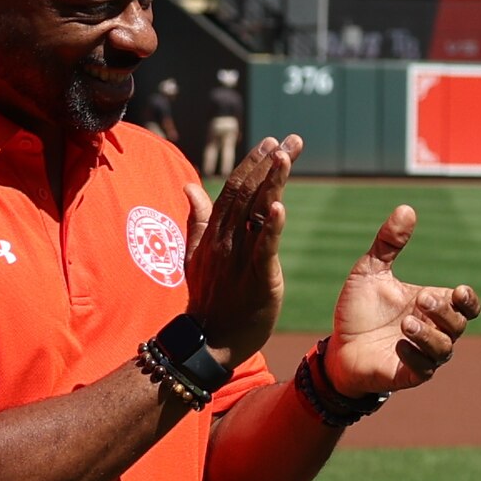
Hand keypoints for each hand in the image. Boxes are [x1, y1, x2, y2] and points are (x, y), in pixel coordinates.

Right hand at [184, 136, 298, 362]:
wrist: (209, 341)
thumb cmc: (208, 299)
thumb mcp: (197, 255)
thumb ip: (198, 219)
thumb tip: (190, 186)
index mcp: (215, 233)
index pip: (234, 188)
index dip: (253, 163)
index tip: (272, 141)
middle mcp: (226, 240)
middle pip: (248, 193)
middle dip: (269, 163)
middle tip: (290, 139)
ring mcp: (240, 258)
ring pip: (256, 212)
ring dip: (272, 182)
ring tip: (286, 156)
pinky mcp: (257, 278)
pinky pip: (264, 248)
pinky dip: (271, 226)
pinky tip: (280, 206)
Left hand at [319, 201, 480, 395]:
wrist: (337, 347)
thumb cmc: (359, 310)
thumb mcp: (370, 271)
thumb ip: (389, 242)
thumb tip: (406, 208)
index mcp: (433, 306)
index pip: (467, 306)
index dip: (470, 300)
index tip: (460, 291)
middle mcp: (435, 331)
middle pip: (459, 324)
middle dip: (444, 312)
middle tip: (421, 300)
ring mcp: (424, 355)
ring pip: (444, 348)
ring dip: (430, 335)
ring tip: (406, 323)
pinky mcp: (409, 375)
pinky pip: (424, 370)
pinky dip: (416, 357)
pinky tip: (399, 344)